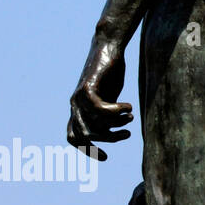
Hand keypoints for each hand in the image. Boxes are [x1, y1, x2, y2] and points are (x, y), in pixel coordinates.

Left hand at [68, 36, 132, 161]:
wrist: (108, 47)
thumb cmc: (111, 73)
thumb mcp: (109, 98)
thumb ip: (107, 115)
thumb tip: (111, 131)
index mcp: (78, 110)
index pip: (74, 137)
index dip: (87, 150)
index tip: (107, 157)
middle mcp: (75, 105)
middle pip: (85, 135)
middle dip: (108, 139)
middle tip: (127, 134)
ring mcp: (79, 97)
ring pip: (94, 123)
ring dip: (116, 124)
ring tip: (130, 117)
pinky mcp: (88, 87)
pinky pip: (99, 108)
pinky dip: (116, 111)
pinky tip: (128, 107)